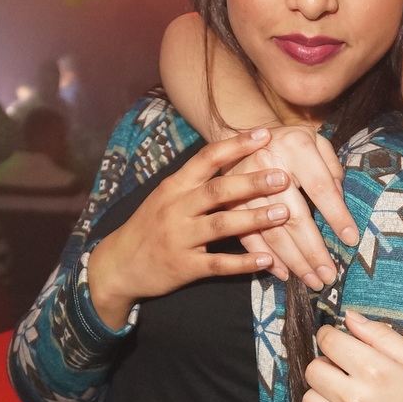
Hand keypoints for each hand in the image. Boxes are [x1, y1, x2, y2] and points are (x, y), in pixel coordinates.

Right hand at [87, 129, 291, 327]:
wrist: (118, 265)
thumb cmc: (150, 227)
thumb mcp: (167, 198)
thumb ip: (196, 183)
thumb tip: (235, 163)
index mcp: (175, 186)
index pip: (207, 158)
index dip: (236, 145)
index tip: (264, 135)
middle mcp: (177, 208)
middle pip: (218, 190)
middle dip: (252, 182)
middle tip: (283, 176)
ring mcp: (180, 238)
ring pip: (221, 225)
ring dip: (254, 219)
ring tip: (284, 214)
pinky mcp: (184, 266)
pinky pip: (218, 264)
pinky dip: (243, 263)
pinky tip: (266, 259)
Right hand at [236, 124, 357, 288]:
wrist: (246, 136)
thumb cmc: (292, 143)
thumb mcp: (317, 142)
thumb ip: (332, 170)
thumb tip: (340, 204)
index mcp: (295, 146)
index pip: (321, 188)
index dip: (337, 216)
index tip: (350, 240)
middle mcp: (267, 164)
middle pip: (293, 217)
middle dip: (313, 251)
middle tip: (328, 276)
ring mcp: (243, 186)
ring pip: (271, 231)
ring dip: (292, 261)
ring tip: (311, 281)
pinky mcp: (229, 202)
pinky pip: (247, 236)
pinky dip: (264, 258)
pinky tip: (283, 273)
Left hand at [303, 310, 402, 401]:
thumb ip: (381, 335)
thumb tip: (349, 317)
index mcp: (374, 370)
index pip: (328, 342)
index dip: (330, 337)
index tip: (337, 342)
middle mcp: (355, 398)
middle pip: (312, 369)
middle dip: (325, 364)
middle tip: (343, 371)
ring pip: (309, 398)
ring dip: (323, 393)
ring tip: (345, 396)